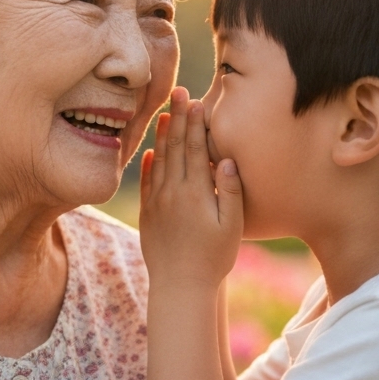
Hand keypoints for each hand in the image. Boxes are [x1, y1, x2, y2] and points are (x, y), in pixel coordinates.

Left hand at [139, 87, 243, 289]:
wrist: (179, 287)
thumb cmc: (214, 259)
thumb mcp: (231, 227)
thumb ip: (230, 192)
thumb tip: (228, 160)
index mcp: (196, 192)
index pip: (195, 149)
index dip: (196, 122)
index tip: (196, 100)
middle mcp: (173, 192)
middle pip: (175, 147)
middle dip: (177, 117)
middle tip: (178, 92)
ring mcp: (157, 202)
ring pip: (159, 160)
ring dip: (163, 135)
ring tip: (164, 113)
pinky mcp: (149, 214)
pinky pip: (147, 183)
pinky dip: (149, 164)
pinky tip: (150, 152)